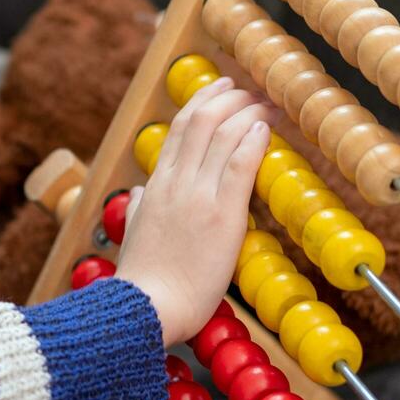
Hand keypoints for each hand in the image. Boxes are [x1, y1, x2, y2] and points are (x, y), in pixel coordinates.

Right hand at [116, 77, 275, 346]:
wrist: (147, 308)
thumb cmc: (142, 282)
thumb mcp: (132, 235)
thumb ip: (137, 209)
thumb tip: (139, 193)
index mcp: (154, 187)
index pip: (178, 130)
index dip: (203, 104)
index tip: (222, 91)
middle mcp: (174, 183)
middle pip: (202, 121)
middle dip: (229, 98)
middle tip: (249, 92)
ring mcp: (197, 195)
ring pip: (223, 133)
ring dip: (248, 113)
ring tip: (267, 106)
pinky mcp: (222, 214)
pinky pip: (239, 163)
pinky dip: (254, 139)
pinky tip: (267, 129)